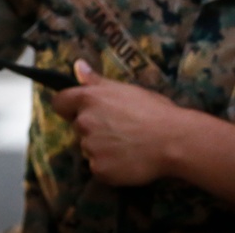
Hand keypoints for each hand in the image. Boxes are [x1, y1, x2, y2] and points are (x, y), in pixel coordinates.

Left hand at [51, 60, 179, 185]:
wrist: (173, 140)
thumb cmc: (154, 110)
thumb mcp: (126, 89)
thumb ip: (96, 80)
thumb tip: (77, 66)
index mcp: (89, 98)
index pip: (60, 103)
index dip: (70, 107)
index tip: (82, 111)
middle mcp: (84, 122)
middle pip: (78, 127)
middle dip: (93, 128)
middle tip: (120, 128)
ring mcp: (90, 148)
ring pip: (89, 148)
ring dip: (102, 147)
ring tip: (128, 144)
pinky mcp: (99, 169)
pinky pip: (98, 167)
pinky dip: (110, 166)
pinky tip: (128, 159)